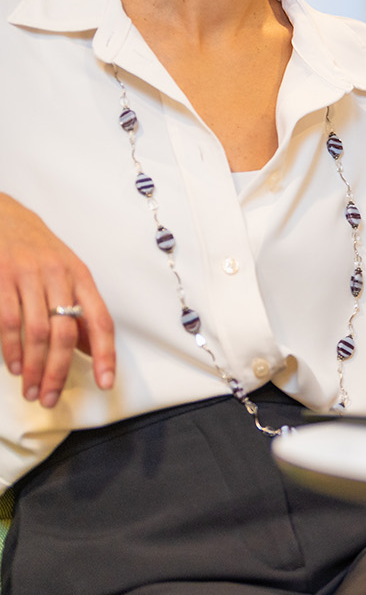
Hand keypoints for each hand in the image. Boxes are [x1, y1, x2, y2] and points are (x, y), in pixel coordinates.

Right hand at [0, 194, 114, 406]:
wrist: (4, 216)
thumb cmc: (39, 251)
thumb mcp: (67, 275)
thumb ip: (78, 311)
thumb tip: (92, 351)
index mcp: (82, 278)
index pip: (101, 321)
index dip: (106, 355)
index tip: (106, 383)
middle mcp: (59, 277)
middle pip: (67, 333)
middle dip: (60, 371)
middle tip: (51, 399)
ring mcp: (29, 276)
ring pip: (38, 331)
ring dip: (35, 367)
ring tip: (32, 390)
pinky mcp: (1, 277)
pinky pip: (8, 320)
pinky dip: (11, 348)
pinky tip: (14, 367)